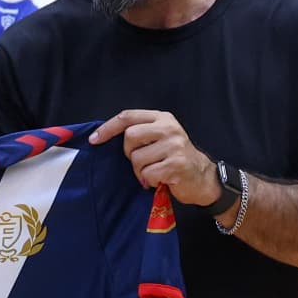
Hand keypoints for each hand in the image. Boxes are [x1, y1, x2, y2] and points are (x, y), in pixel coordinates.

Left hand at [92, 107, 222, 210]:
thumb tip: (104, 137)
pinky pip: (148, 174)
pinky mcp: (176, 165)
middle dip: (129, 153)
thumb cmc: (175, 158)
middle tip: (141, 162)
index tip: (94, 139)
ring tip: (153, 172)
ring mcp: (174, 146)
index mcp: (162, 118)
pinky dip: (149, 181)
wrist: (203, 178)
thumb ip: (141, 132)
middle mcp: (169, 128)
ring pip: (137, 158)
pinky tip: (161, 180)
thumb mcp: (161, 137)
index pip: (128, 116)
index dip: (108, 128)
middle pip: (130, 137)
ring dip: (140, 171)